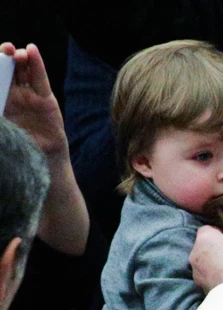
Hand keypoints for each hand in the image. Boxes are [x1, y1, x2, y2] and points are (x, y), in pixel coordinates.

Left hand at [2, 42, 88, 254]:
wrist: (42, 175)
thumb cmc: (15, 160)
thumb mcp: (1, 139)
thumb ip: (0, 124)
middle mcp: (12, 101)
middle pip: (5, 74)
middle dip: (1, 60)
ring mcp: (29, 101)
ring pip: (22, 74)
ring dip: (18, 59)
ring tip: (13, 51)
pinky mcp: (47, 103)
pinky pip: (41, 80)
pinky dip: (37, 65)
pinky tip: (31, 52)